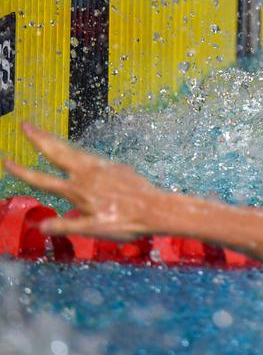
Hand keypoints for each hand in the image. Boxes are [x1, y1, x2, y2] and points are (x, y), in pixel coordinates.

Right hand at [3, 123, 162, 239]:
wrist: (156, 209)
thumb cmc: (126, 223)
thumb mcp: (93, 230)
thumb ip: (66, 226)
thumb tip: (40, 227)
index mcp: (77, 191)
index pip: (43, 180)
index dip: (23, 171)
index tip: (8, 161)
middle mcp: (87, 175)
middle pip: (57, 153)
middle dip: (39, 138)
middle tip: (25, 124)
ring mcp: (103, 168)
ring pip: (74, 151)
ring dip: (57, 141)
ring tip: (44, 133)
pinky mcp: (116, 167)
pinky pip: (92, 157)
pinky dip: (78, 152)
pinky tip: (76, 153)